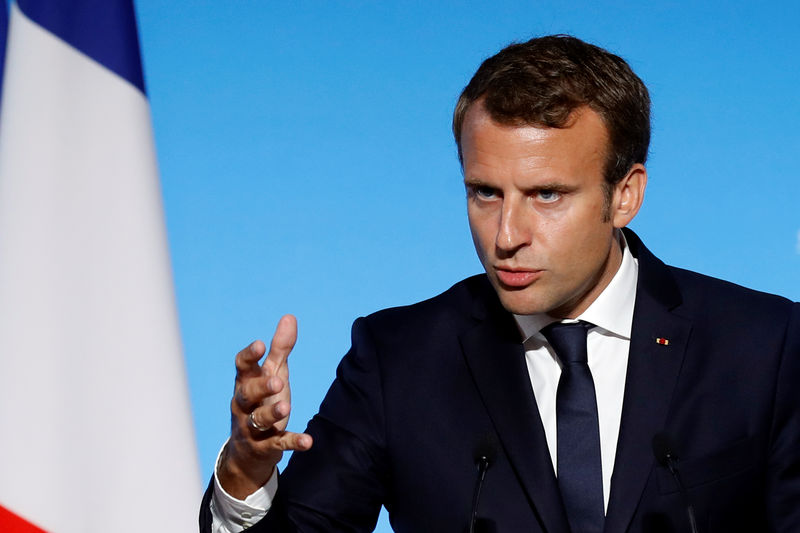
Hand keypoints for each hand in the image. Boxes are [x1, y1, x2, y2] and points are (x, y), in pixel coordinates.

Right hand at [218, 314, 312, 498]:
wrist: (247, 453)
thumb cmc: (261, 402)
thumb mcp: (272, 374)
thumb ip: (280, 349)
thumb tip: (290, 317)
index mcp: (246, 384)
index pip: (241, 368)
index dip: (248, 357)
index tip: (259, 345)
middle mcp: (245, 405)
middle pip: (247, 394)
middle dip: (261, 387)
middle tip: (277, 381)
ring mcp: (252, 428)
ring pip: (258, 420)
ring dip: (272, 413)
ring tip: (286, 407)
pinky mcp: (265, 448)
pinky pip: (278, 445)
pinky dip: (293, 442)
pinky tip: (308, 441)